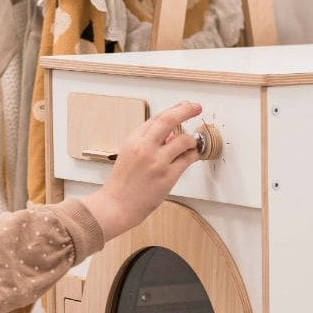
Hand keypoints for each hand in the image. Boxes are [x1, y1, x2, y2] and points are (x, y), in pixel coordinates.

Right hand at [83, 101, 203, 240]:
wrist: (116, 206)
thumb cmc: (122, 184)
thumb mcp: (129, 155)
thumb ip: (148, 143)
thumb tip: (171, 135)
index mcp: (133, 140)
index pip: (157, 118)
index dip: (174, 110)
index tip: (184, 107)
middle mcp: (144, 147)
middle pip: (169, 119)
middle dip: (186, 110)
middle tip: (196, 108)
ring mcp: (157, 162)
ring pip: (183, 140)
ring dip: (191, 140)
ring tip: (191, 145)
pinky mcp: (167, 176)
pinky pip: (188, 159)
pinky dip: (193, 154)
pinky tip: (193, 155)